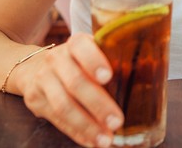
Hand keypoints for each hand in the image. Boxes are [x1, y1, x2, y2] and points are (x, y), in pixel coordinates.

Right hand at [19, 33, 122, 147]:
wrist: (31, 67)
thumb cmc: (75, 61)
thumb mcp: (89, 52)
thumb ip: (111, 60)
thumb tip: (149, 77)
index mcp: (74, 44)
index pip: (81, 47)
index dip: (94, 61)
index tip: (108, 77)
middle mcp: (56, 59)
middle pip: (75, 83)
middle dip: (97, 104)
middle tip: (117, 121)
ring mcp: (43, 80)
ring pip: (63, 105)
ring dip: (86, 125)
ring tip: (106, 139)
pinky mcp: (35, 100)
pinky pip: (57, 120)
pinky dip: (77, 133)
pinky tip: (91, 141)